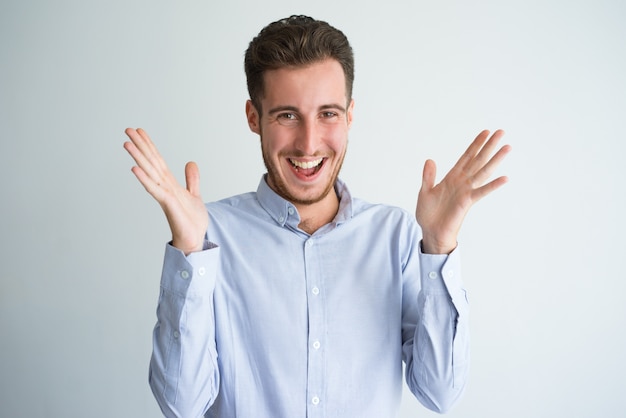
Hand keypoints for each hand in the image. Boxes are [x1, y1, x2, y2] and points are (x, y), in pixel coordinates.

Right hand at [123, 128, 207, 254]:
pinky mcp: (167, 204)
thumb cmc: (191, 221)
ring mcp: (164, 195)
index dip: (149, 145)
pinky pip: (154, 189)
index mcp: (169, 183)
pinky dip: (144, 179)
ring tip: (127, 143)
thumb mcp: (195, 194)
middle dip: (140, 145)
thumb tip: (190, 163)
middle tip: (128, 129)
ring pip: (149, 172)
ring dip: (138, 157)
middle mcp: (164, 187)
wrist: (194, 239)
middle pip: (150, 162)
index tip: (140, 131)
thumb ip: (192, 179)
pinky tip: (134, 168)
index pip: (158, 160)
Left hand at [416, 129, 510, 253]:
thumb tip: (430, 160)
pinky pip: (481, 192)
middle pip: (478, 160)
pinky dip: (492, 185)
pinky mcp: (467, 202)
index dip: (475, 145)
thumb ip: (428, 176)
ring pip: (483, 171)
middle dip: (489, 146)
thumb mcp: (425, 191)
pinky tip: (504, 178)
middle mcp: (462, 182)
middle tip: (502, 132)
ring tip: (507, 147)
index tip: (486, 132)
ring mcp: (466, 191)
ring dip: (495, 160)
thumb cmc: (429, 213)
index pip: (466, 157)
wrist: (431, 231)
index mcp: (452, 177)